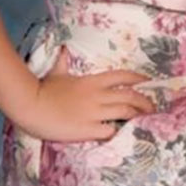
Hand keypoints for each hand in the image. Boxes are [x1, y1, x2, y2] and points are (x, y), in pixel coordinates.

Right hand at [19, 46, 156, 141]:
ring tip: (145, 120)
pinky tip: (123, 134)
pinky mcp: (87, 129)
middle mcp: (97, 95)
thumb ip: (63, 62)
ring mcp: (93, 112)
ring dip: (137, 116)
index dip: (137, 78)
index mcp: (92, 81)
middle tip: (153, 107)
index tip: (148, 81)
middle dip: (144, 101)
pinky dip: (118, 132)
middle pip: (129, 96)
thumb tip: (62, 50)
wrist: (31, 104)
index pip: (121, 76)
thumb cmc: (43, 88)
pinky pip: (109, 131)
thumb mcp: (57, 72)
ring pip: (125, 112)